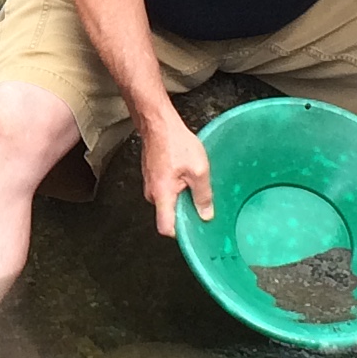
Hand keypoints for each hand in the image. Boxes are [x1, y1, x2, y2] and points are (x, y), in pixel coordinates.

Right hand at [139, 114, 213, 237]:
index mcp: (162, 195)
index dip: (181, 234)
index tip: (195, 230)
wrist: (158, 124)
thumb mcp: (199, 170)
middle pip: (169, 216)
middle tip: (201, 200)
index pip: (166, 228)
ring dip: (182, 198)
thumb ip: (203, 195)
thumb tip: (206, 214)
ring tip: (193, 182)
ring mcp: (150, 186)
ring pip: (168, 203)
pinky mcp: (153, 179)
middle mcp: (152, 194)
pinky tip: (186, 175)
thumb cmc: (175, 142)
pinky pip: (166, 192)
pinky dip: (177, 188)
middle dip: (185, 212)